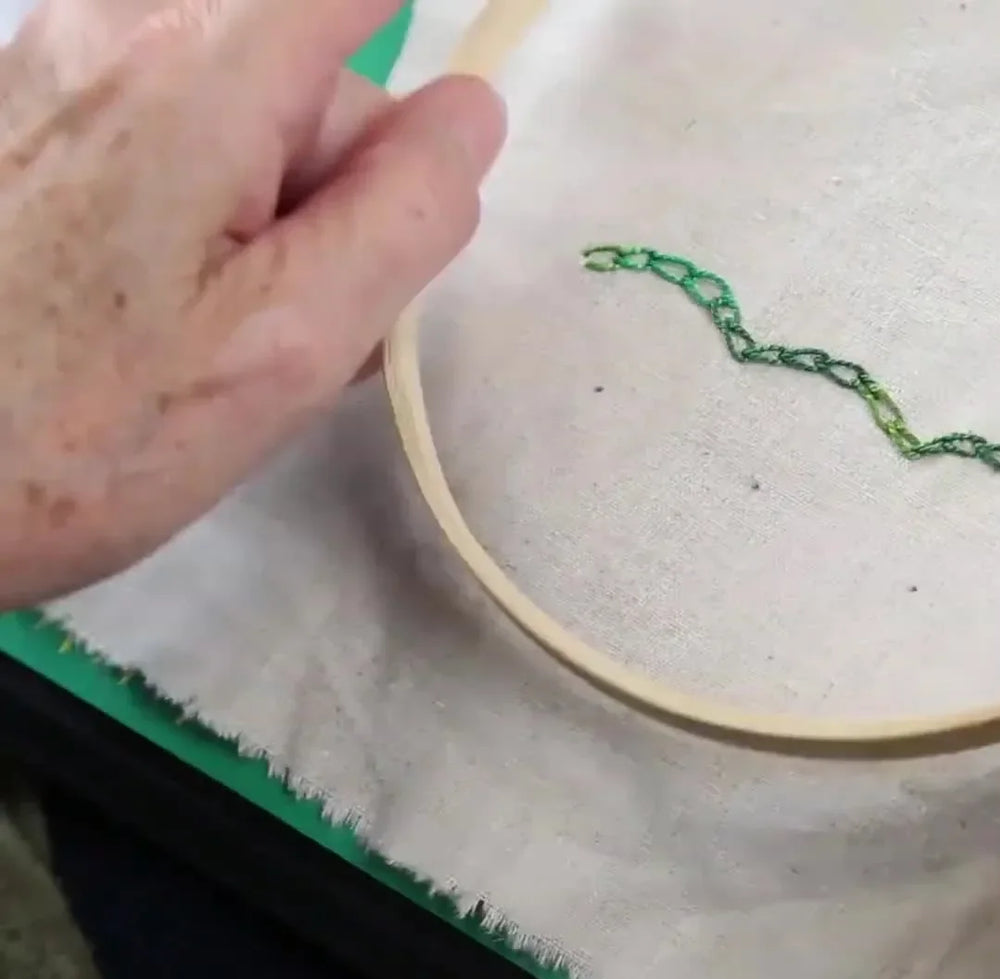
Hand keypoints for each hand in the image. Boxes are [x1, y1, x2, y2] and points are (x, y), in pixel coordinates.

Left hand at [0, 0, 504, 607]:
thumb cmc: (79, 429)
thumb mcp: (293, 340)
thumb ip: (409, 210)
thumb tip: (467, 110)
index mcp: (203, 65)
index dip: (418, 79)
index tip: (414, 176)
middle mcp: (119, 23)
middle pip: (307, 53)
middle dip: (340, 164)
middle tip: (318, 302)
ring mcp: (54, 58)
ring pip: (239, 91)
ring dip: (271, 193)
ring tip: (232, 320)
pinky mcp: (22, 107)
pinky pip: (167, 118)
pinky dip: (201, 193)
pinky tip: (167, 298)